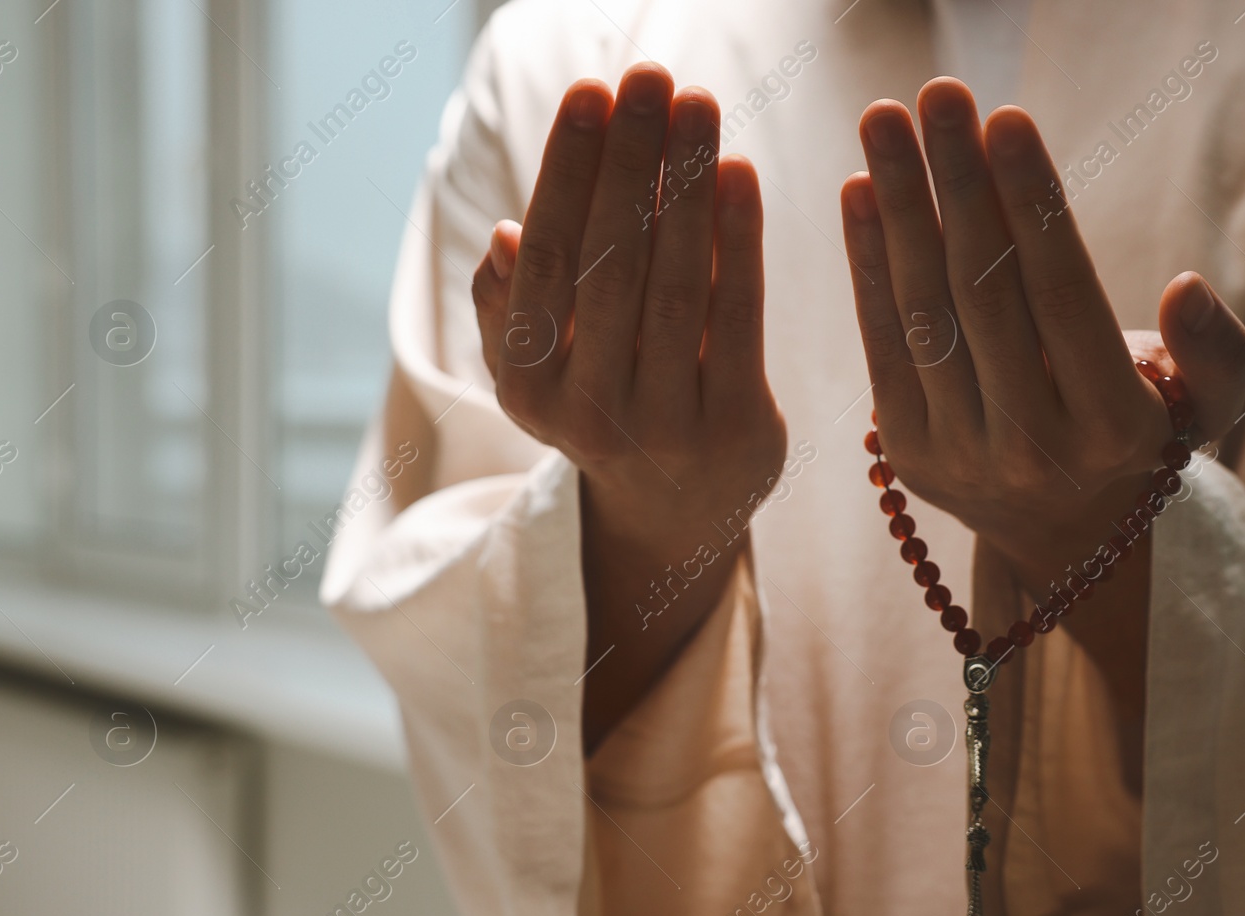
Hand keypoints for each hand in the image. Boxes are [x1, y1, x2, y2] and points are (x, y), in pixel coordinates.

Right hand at [470, 64, 785, 751]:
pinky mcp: (737, 429)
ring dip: (687, 188)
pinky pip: (738, 321)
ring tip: (699, 105)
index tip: (591, 93)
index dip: (568, 172)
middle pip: (612, 266)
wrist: (674, 512)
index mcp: (527, 386)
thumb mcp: (536, 369)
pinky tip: (739, 174)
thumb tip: (504, 236)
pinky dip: (739, 244)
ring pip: (674, 289)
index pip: (547, 261)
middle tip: (652, 75)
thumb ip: (509, 306)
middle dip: (633, 162)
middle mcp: (588, 413)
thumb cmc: (602, 404)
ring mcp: (666, 427)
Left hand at [839, 79, 1244, 581]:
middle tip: (936, 94)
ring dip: (898, 207)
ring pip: (924, 310)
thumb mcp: (1205, 405)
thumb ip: (1214, 350)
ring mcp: (959, 453)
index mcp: (1111, 427)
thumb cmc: (1138, 433)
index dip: (1031, 204)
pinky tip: (858, 191)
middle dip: (956, 184)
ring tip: (884, 120)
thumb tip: (1187, 288)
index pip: (1063, 294)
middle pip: (984, 292)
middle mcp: (1030, 446)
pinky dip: (865, 264)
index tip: (1005, 118)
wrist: (1061, 533)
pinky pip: (881, 343)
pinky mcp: (905, 451)